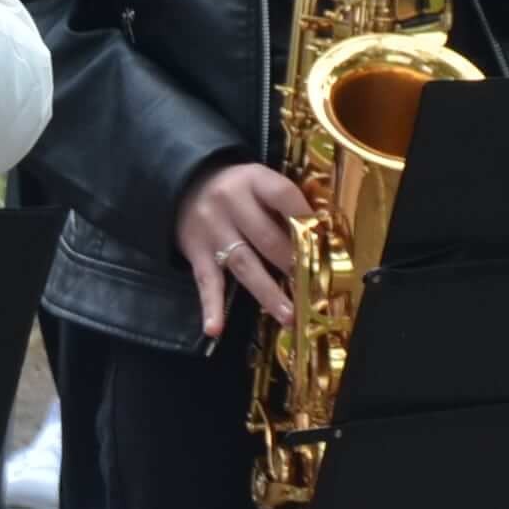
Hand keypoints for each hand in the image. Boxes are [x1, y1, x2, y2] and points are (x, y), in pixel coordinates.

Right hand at [179, 159, 315, 338]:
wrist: (185, 185)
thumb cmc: (237, 188)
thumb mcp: (258, 182)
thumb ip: (284, 203)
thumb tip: (321, 236)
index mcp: (253, 180)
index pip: (283, 195)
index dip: (304, 217)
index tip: (323, 239)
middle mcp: (231, 204)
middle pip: (266, 236)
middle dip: (293, 263)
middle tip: (314, 286)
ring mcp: (213, 231)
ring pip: (244, 264)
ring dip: (268, 293)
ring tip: (289, 316)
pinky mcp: (197, 254)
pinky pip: (206, 282)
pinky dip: (211, 307)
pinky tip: (215, 328)